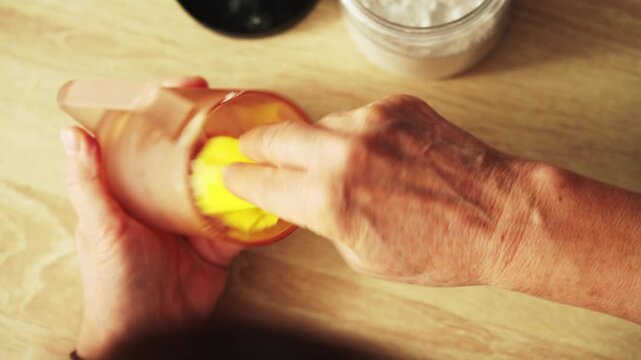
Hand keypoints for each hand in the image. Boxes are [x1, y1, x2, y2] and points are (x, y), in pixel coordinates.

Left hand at [61, 77, 244, 358]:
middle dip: (210, 128)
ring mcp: (196, 218)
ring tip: (255, 139)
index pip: (150, 138)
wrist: (151, 328)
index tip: (184, 88)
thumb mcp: (100, 227)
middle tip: (229, 105)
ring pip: (220, 180)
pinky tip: (267, 187)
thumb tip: (72, 136)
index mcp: (136, 189)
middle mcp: (167, 198)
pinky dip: (255, 204)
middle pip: (191, 153)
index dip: (166, 109)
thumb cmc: (115, 283)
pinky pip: (241, 217)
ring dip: (236, 161)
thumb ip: (89, 183)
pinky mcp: (219, 240)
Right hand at [225, 95, 525, 285]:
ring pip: (319, 124)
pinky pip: (357, 116)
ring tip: (340, 164)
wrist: (496, 216)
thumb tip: (304, 199)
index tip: (234, 175)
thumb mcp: (363, 255)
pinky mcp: (396, 107)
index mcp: (330, 200)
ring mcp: (371, 124)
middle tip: (255, 151)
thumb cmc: (442, 246)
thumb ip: (324, 220)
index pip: (261, 182)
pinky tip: (376, 154)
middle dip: (259, 147)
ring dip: (317, 143)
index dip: (241, 180)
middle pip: (274, 136)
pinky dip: (357, 134)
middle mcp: (345, 154)